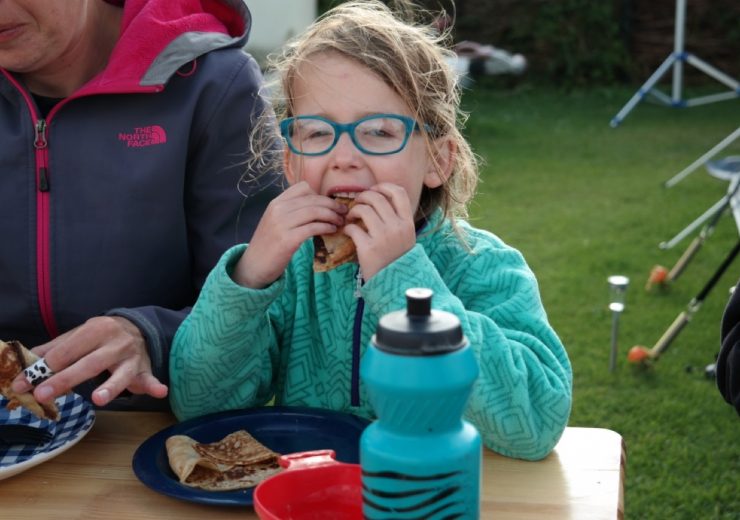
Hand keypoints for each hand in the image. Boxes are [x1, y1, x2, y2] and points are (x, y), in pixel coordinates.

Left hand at [11, 316, 167, 406]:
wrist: (139, 327)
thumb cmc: (102, 335)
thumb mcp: (79, 335)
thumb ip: (55, 348)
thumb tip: (28, 362)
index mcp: (95, 330)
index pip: (67, 351)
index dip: (43, 368)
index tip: (23, 384)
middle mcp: (115, 342)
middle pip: (89, 363)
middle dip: (65, 379)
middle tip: (42, 394)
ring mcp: (132, 357)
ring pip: (120, 374)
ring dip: (110, 386)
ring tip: (98, 399)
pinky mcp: (144, 370)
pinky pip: (150, 379)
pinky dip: (154, 386)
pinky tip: (160, 391)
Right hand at [234, 181, 346, 287]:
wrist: (253, 266)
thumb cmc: (269, 244)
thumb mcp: (276, 221)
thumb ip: (292, 211)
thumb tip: (318, 206)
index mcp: (276, 203)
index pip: (303, 188)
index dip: (320, 194)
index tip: (330, 204)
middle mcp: (278, 209)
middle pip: (313, 199)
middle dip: (332, 204)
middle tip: (344, 212)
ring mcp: (281, 224)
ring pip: (315, 211)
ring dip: (332, 215)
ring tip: (340, 221)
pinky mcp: (287, 240)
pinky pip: (313, 228)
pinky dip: (326, 227)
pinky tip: (332, 230)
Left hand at [343, 183, 415, 279]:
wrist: (394, 284)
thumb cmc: (397, 258)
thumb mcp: (406, 236)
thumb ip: (397, 219)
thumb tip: (379, 197)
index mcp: (407, 222)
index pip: (398, 192)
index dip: (383, 186)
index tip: (373, 190)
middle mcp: (397, 227)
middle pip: (376, 197)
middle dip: (362, 197)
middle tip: (357, 204)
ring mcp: (383, 237)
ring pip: (363, 209)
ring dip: (353, 211)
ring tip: (351, 218)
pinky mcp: (368, 248)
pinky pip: (352, 228)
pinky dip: (347, 228)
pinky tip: (348, 232)